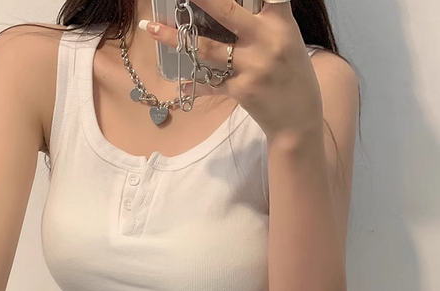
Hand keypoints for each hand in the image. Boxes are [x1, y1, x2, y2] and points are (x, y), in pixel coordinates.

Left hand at [140, 0, 323, 139]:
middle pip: (227, 12)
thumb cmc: (294, 77)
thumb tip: (229, 11)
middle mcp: (265, 42)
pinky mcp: (239, 90)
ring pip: (206, 48)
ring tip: (151, 27)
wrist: (298, 120)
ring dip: (175, 38)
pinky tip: (179, 86)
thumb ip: (267, 22)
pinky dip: (193, 84)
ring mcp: (250, 67)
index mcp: (281, 25)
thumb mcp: (289, 42)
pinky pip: (209, 83)